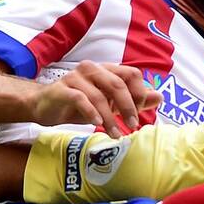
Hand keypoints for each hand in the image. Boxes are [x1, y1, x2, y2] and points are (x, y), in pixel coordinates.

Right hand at [32, 62, 162, 137]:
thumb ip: (134, 100)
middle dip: (128, 107)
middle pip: (118, 84)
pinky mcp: (62, 89)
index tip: (139, 114)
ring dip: (110, 118)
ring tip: (115, 134)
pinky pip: (80, 99)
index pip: (132, 74)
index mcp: (106, 69)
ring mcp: (76, 77)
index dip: (139, 94)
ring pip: (100, 95)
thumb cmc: (79, 104)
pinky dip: (91, 112)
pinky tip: (97, 124)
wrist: (44, 106)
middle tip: (133, 125)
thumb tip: (159, 96)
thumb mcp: (110, 103)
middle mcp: (92, 69)